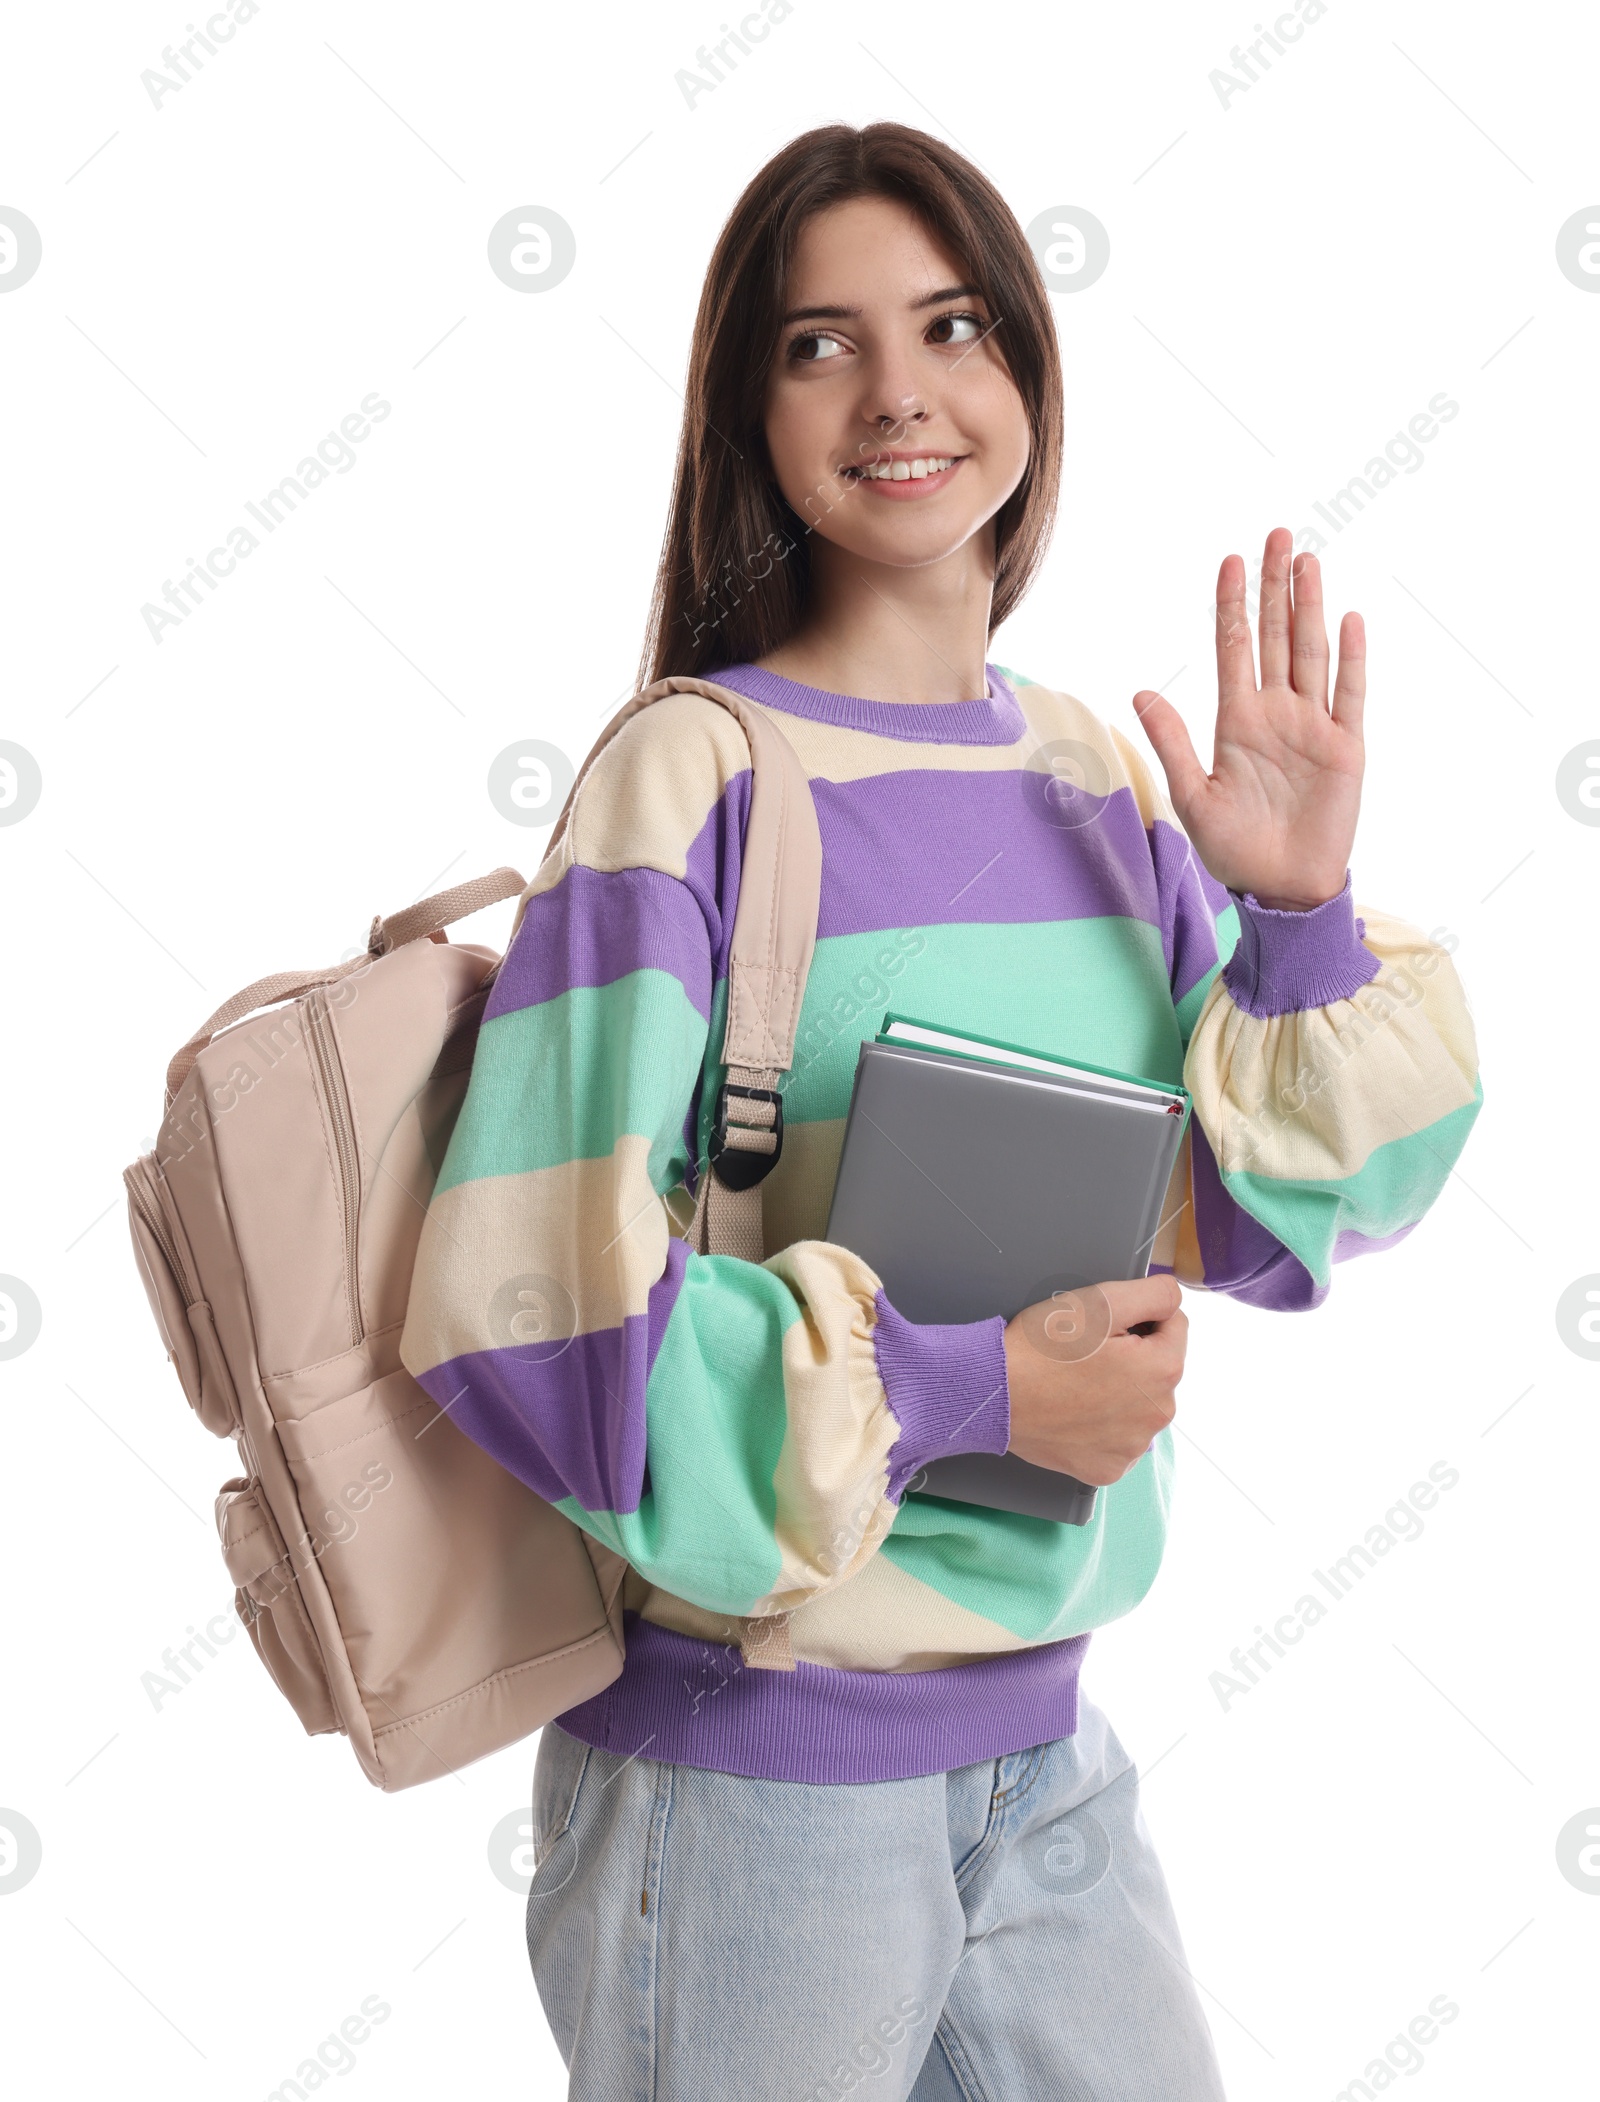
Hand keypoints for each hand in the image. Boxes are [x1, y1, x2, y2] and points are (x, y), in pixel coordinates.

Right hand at [1003, 1275, 1186, 1485]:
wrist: (994, 1394)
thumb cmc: (1041, 1348)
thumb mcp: (1100, 1301)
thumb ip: (1155, 1293)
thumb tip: (1174, 1300)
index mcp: (1163, 1370)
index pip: (1174, 1326)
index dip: (1139, 1318)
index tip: (1105, 1328)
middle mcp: (1158, 1415)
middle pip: (1158, 1368)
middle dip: (1132, 1356)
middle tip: (1086, 1354)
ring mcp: (1132, 1448)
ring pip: (1138, 1404)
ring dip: (1119, 1391)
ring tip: (1077, 1383)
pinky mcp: (1108, 1469)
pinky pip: (1118, 1438)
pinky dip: (1102, 1425)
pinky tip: (1075, 1412)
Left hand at [1132, 527, 1364, 909]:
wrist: (1280, 888)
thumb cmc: (1234, 849)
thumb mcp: (1193, 795)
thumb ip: (1172, 741)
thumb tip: (1139, 691)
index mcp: (1236, 721)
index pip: (1233, 648)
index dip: (1232, 605)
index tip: (1231, 560)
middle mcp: (1276, 714)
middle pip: (1274, 636)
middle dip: (1274, 587)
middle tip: (1277, 535)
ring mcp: (1313, 726)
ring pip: (1310, 652)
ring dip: (1308, 607)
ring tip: (1307, 560)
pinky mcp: (1345, 748)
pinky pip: (1350, 694)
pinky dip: (1350, 657)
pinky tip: (1347, 619)